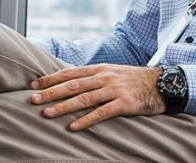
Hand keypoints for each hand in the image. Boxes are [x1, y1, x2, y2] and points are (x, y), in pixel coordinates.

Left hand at [28, 64, 166, 130]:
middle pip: (72, 85)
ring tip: (47, 113)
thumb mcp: (112, 72)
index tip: (33, 84)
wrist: (162, 84)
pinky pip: (101, 113)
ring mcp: (114, 90)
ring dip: (63, 106)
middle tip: (32, 99)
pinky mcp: (124, 104)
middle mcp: (104, 77)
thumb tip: (70, 81)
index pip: (69, 73)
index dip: (50, 78)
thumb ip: (93, 76)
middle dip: (50, 92)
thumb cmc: (134, 80)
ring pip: (83, 98)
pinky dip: (86, 120)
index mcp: (98, 69)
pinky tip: (73, 127)